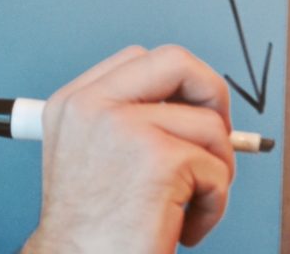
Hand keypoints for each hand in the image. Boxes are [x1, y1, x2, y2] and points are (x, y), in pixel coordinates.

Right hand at [23, 45, 234, 253]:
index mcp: (73, 103)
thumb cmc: (91, 231)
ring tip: (186, 206)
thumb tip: (194, 107)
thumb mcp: (91, 158)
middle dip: (213, 96)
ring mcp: (124, 126)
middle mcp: (92, 106)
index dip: (177, 84)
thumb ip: (128, 122)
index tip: (187, 116)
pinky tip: (184, 228)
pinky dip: (213, 205)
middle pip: (176, 61)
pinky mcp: (160, 158)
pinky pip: (217, 170)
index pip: (139, 58)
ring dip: (214, 171)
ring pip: (210, 125)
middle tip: (214, 139)